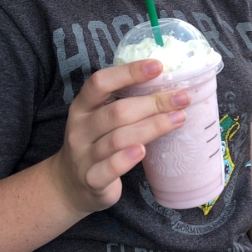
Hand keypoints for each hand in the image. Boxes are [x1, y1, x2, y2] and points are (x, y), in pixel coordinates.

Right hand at [51, 59, 188, 215]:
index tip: (158, 66)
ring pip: (118, 139)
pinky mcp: (92, 180)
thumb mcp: (100, 118)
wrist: (70, 185)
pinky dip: (126, 158)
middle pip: (117, 112)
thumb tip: (167, 84)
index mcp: (82, 106)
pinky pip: (110, 168)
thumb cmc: (96, 143)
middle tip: (181, 98)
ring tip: (178, 119)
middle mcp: (80, 128)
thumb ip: (124, 102)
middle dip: (152, 103)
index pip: (100, 82)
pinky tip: (143, 150)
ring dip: (152, 127)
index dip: (128, 73)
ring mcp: (84, 155)